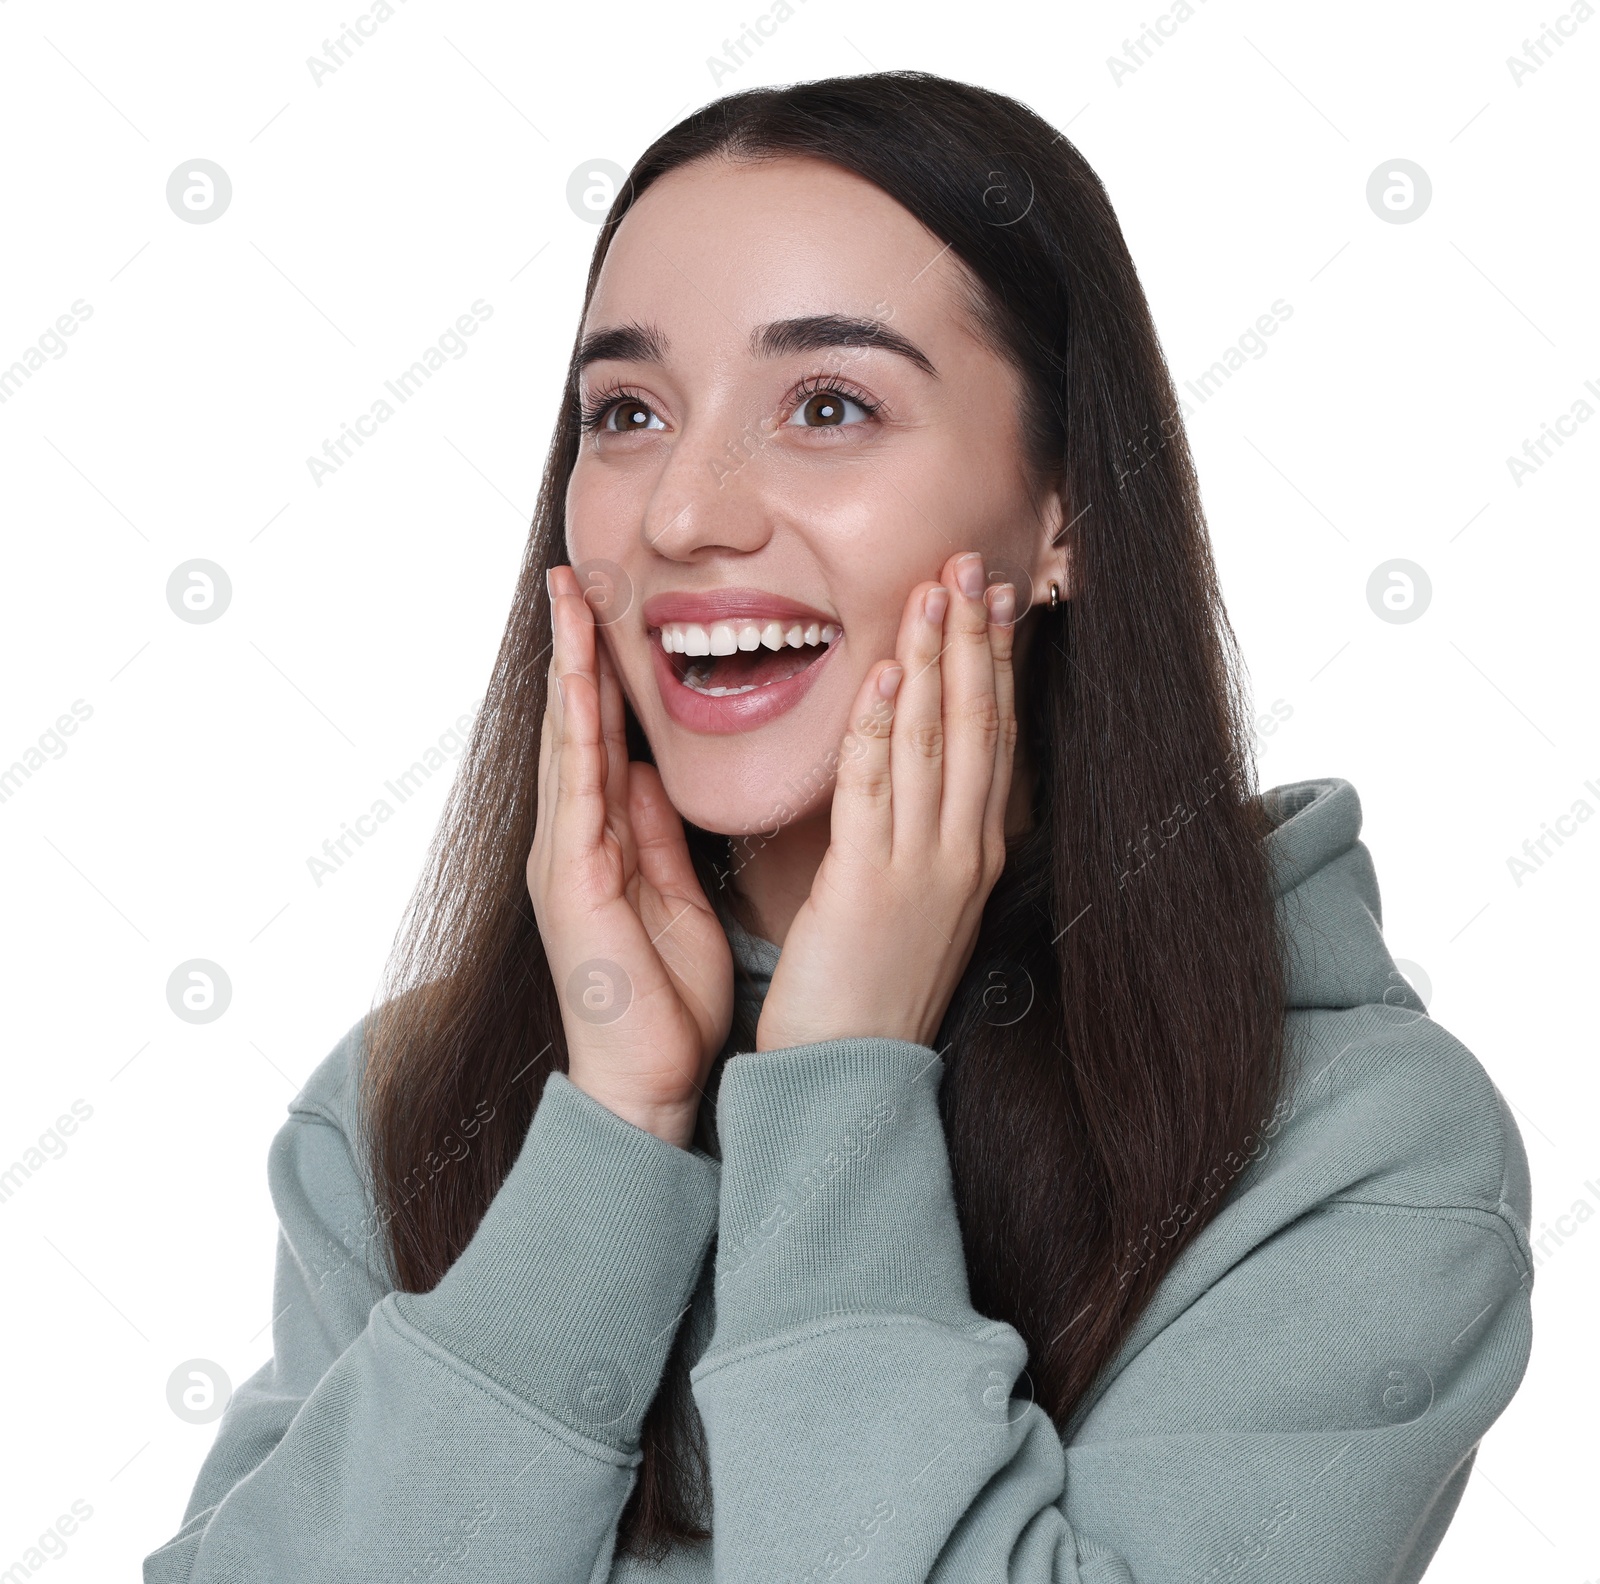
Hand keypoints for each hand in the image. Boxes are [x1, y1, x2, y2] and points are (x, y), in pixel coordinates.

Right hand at [527, 566, 732, 1146]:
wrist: (649, 1080)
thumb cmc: (664, 998)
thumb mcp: (672, 893)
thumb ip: (655, 831)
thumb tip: (649, 770)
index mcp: (602, 840)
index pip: (601, 736)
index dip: (602, 670)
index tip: (607, 607)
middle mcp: (573, 839)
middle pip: (573, 724)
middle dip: (573, 648)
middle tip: (572, 574)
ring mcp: (565, 857)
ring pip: (566, 742)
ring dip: (567, 669)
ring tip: (566, 599)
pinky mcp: (574, 881)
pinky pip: (579, 791)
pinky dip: (578, 731)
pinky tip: (578, 683)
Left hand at [755, 551, 1016, 1051]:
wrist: (850, 1074)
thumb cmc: (872, 988)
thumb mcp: (914, 905)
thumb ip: (919, 838)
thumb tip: (916, 782)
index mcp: (972, 852)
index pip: (991, 738)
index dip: (992, 664)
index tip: (992, 601)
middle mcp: (962, 851)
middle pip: (976, 725)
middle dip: (974, 639)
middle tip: (971, 564)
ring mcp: (924, 867)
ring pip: (936, 743)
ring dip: (937, 660)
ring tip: (937, 588)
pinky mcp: (870, 884)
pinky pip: (878, 789)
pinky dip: (885, 727)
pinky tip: (890, 673)